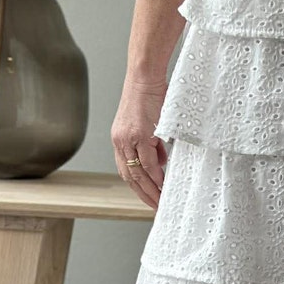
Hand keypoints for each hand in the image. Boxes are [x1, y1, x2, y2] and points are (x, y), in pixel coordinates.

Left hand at [112, 78, 167, 210]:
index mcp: (120, 140)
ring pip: (138, 173)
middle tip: (156, 207)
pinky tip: (163, 185)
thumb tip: (159, 163)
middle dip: (143, 195)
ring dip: (150, 190)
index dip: (137, 187)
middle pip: (130, 177)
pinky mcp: (139, 134)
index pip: (126, 170)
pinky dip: (155, 176)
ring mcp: (128, 139)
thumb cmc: (150, 96)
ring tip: (161, 201)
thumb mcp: (150, 125)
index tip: (148, 198)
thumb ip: (153, 145)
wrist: (145, 76)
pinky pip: (147, 163)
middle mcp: (120, 141)